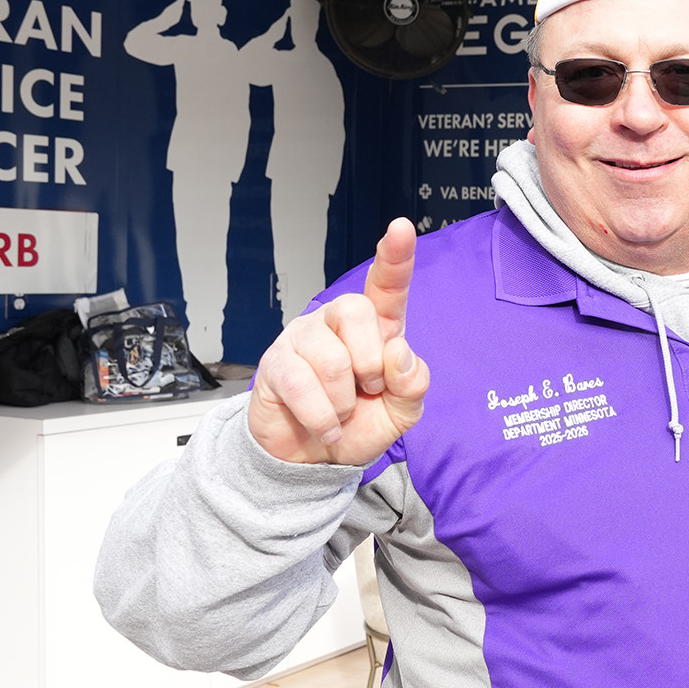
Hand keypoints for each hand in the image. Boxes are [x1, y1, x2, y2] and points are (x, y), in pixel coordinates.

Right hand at [249, 219, 429, 464]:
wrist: (315, 460)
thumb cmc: (360, 424)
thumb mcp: (401, 412)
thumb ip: (413, 384)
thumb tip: (399, 354)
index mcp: (377, 327)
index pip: (387, 286)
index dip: (395, 257)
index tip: (401, 228)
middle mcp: (337, 323)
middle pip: (356, 311)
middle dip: (370, 361)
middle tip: (369, 389)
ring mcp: (303, 339)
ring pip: (331, 356)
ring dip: (344, 399)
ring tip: (341, 412)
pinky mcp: (275, 363)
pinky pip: (301, 383)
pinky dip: (322, 415)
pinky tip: (325, 424)